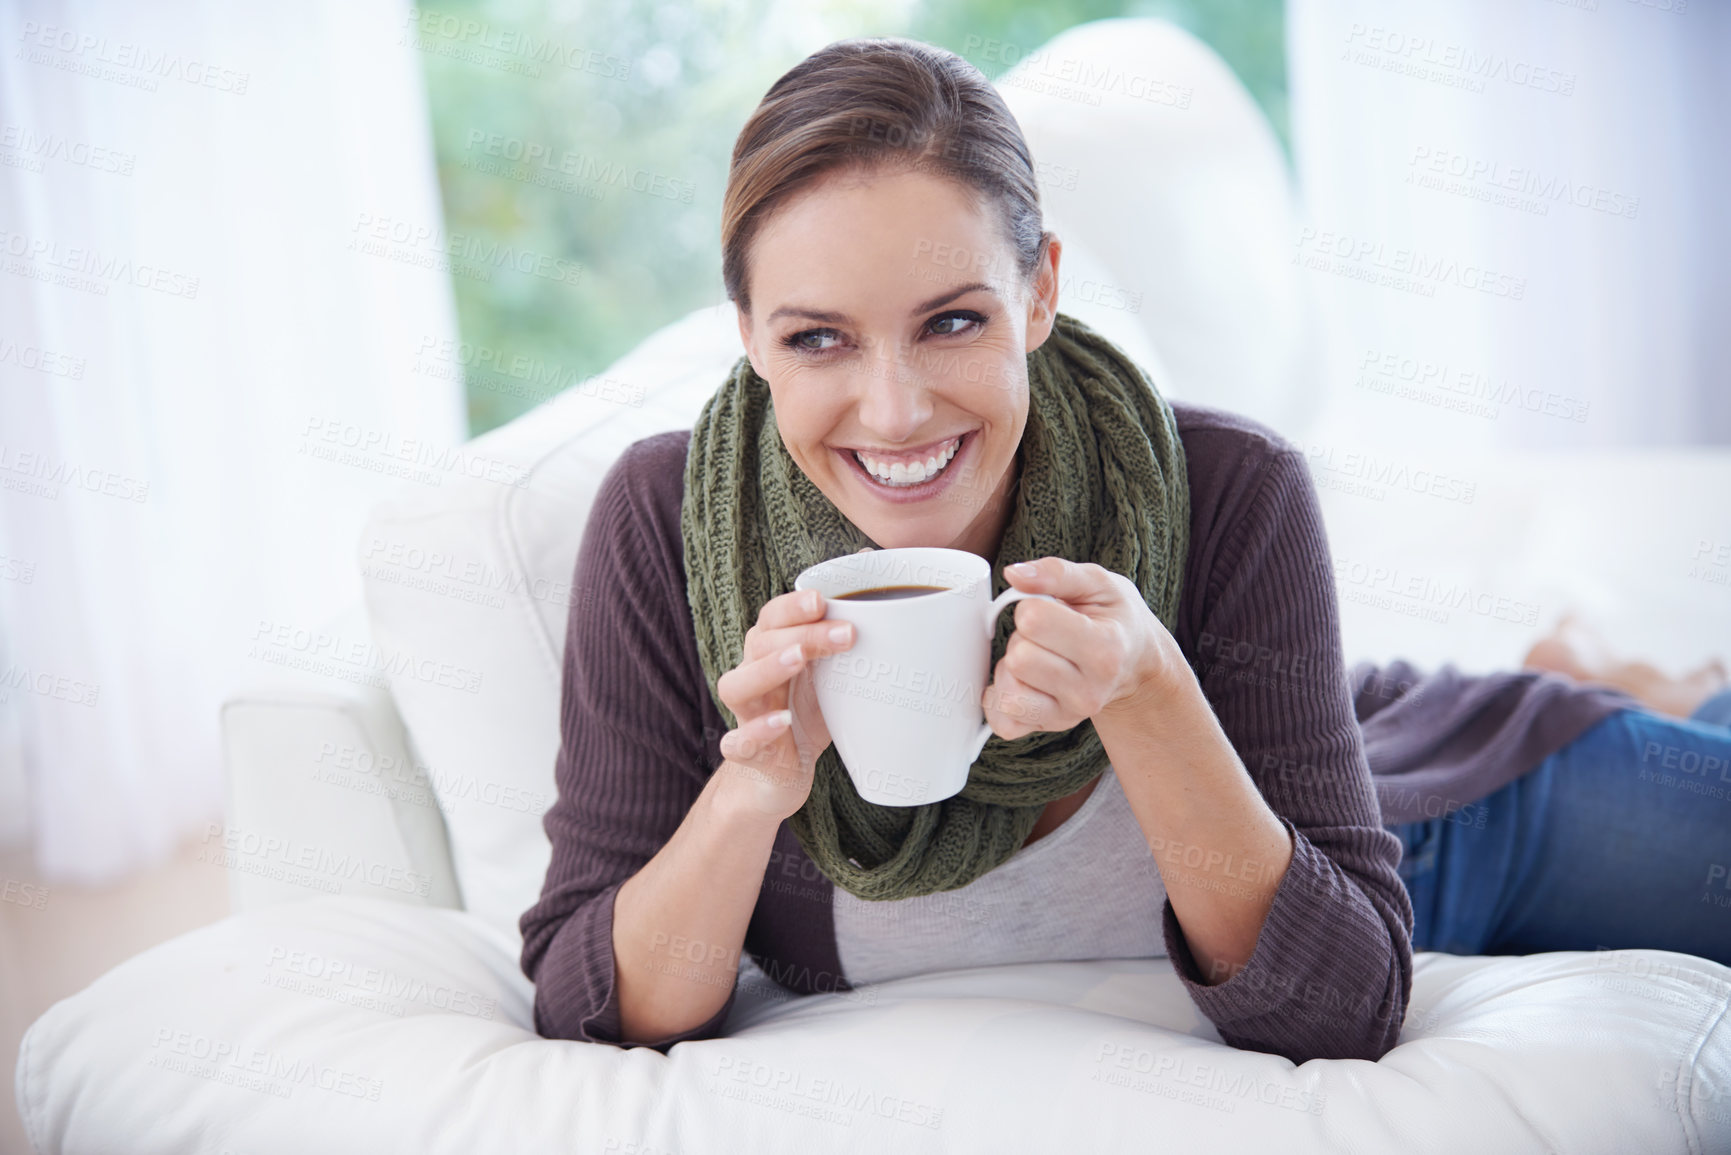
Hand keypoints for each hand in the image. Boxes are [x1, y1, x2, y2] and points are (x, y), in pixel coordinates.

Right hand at [715, 588, 852, 821]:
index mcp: (770, 654)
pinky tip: (781, 721)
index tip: (823, 599)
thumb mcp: (830, 683)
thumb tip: (907, 630)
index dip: (792, 607)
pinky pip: (738, 741)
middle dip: (803, 633)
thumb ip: (850, 657)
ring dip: (768, 668)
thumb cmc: (805, 719)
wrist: (776, 777)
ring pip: (737, 685)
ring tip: (799, 657)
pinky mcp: (745, 754)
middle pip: (760, 643)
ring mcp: (746, 716)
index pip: (772, 619)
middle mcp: (753, 679)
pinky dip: (757, 731)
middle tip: (847, 633)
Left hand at [981, 557, 1174, 739]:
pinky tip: (1020, 681)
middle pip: (1018, 658)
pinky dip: (1000, 699)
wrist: (1134, 662)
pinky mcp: (1050, 727)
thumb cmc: (1114, 618)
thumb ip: (1055, 573)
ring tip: (1037, 656)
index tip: (1049, 608)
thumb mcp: (1098, 583)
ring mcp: (1069, 714)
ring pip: (1008, 692)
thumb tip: (1014, 573)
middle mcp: (1089, 690)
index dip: (1031, 606)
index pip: (1033, 620)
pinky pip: (1003, 722)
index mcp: (1105, 649)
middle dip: (1022, 637)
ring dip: (1011, 668)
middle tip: (1045, 635)